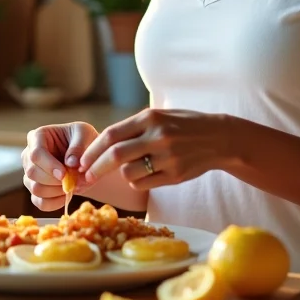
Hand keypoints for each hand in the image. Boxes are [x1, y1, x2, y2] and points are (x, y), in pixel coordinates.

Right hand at [21, 121, 97, 211]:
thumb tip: (70, 163)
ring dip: (56, 191)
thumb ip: (78, 146)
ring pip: (35, 188)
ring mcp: (30, 174)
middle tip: (73, 180)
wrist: (85, 156)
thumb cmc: (82, 139)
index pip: (35, 154)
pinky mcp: (35, 189)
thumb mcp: (84, 134)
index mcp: (37, 137)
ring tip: (72, 186)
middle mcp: (28, 155)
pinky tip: (67, 196)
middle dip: (54, 180)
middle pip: (32, 173)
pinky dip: (55, 203)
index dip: (49, 166)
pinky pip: (40, 203)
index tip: (64, 174)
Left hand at [80, 109, 233, 190]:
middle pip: (115, 156)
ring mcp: (167, 157)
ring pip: (128, 173)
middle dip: (95, 167)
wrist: (219, 138)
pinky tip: (143, 174)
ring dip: (120, 174)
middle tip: (86, 174)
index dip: (92, 150)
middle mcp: (158, 137)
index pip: (111, 135)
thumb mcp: (159, 116)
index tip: (81, 160)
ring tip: (127, 169)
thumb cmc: (183, 125)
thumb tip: (100, 144)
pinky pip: (143, 183)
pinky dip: (136, 181)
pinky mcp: (175, 175)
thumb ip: (133, 127)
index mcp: (150, 118)